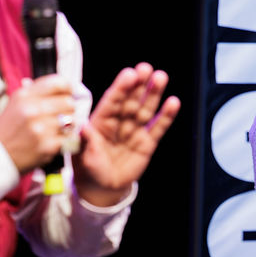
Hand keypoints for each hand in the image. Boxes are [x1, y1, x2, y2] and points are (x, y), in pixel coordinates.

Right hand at [0, 74, 76, 172]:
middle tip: (62, 113)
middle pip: (68, 102)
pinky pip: (68, 138)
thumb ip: (37, 93)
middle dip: (68, 108)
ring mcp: (41, 129)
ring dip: (67, 125)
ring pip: (71, 121)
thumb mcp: (15, 103)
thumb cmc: (7, 129)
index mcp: (24, 96)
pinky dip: (63, 140)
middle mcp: (32, 110)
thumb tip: (62, 86)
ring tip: (56, 128)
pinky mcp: (47, 146)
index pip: (58, 83)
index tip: (68, 93)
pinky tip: (52, 140)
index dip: (67, 88)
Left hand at [72, 62, 179, 205]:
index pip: (112, 101)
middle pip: (131, 100)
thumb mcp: (84, 157)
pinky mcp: (147, 143)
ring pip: (145, 109)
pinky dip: (166, 116)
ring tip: (161, 77)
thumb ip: (87, 141)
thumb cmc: (89, 169)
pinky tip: (173, 103)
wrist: (102, 188)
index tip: (129, 74)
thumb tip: (83, 127)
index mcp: (101, 121)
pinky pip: (158, 127)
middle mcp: (119, 122)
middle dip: (139, 84)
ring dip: (153, 94)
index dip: (121, 88)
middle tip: (146, 68)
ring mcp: (134, 131)